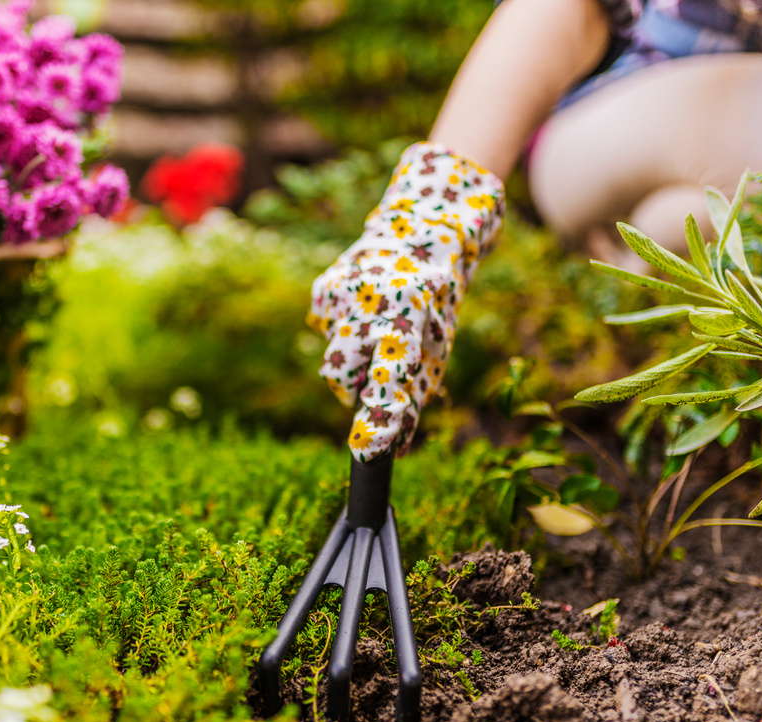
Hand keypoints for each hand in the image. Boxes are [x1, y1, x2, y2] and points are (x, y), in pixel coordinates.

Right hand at [307, 142, 504, 460]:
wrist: (421, 230)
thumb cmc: (434, 302)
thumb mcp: (438, 347)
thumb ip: (415, 396)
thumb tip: (396, 449)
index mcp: (411, 317)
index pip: (390, 376)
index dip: (381, 416)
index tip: (369, 451)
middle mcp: (371, 303)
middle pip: (341, 378)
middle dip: (355, 388)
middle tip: (379, 369)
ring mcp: (341, 294)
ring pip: (331, 360)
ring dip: (349, 362)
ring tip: (375, 333)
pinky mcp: (322, 289)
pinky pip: (324, 333)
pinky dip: (341, 333)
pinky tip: (362, 310)